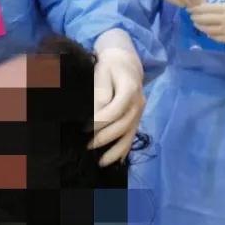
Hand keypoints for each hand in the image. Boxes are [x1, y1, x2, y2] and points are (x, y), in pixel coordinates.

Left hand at [89, 46, 145, 165]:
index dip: (100, 121)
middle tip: (87, 145)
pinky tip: (116, 161)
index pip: (115, 110)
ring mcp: (140, 112)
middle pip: (123, 125)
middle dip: (105, 138)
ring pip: (129, 135)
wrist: (125, 62)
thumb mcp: (102, 73)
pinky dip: (124, 150)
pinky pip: (132, 136)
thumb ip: (100, 93)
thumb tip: (95, 115)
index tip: (84, 128)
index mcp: (130, 89)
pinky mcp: (137, 119)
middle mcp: (138, 103)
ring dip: (115, 150)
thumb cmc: (108, 66)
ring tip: (101, 162)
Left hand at [188, 2, 224, 46]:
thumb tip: (204, 7)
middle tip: (191, 16)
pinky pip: (215, 37)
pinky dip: (208, 34)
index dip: (197, 9)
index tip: (190, 8)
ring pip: (208, 30)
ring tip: (196, 23)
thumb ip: (221, 6)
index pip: (208, 8)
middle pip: (206, 19)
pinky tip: (205, 31)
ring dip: (200, 26)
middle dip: (196, 18)